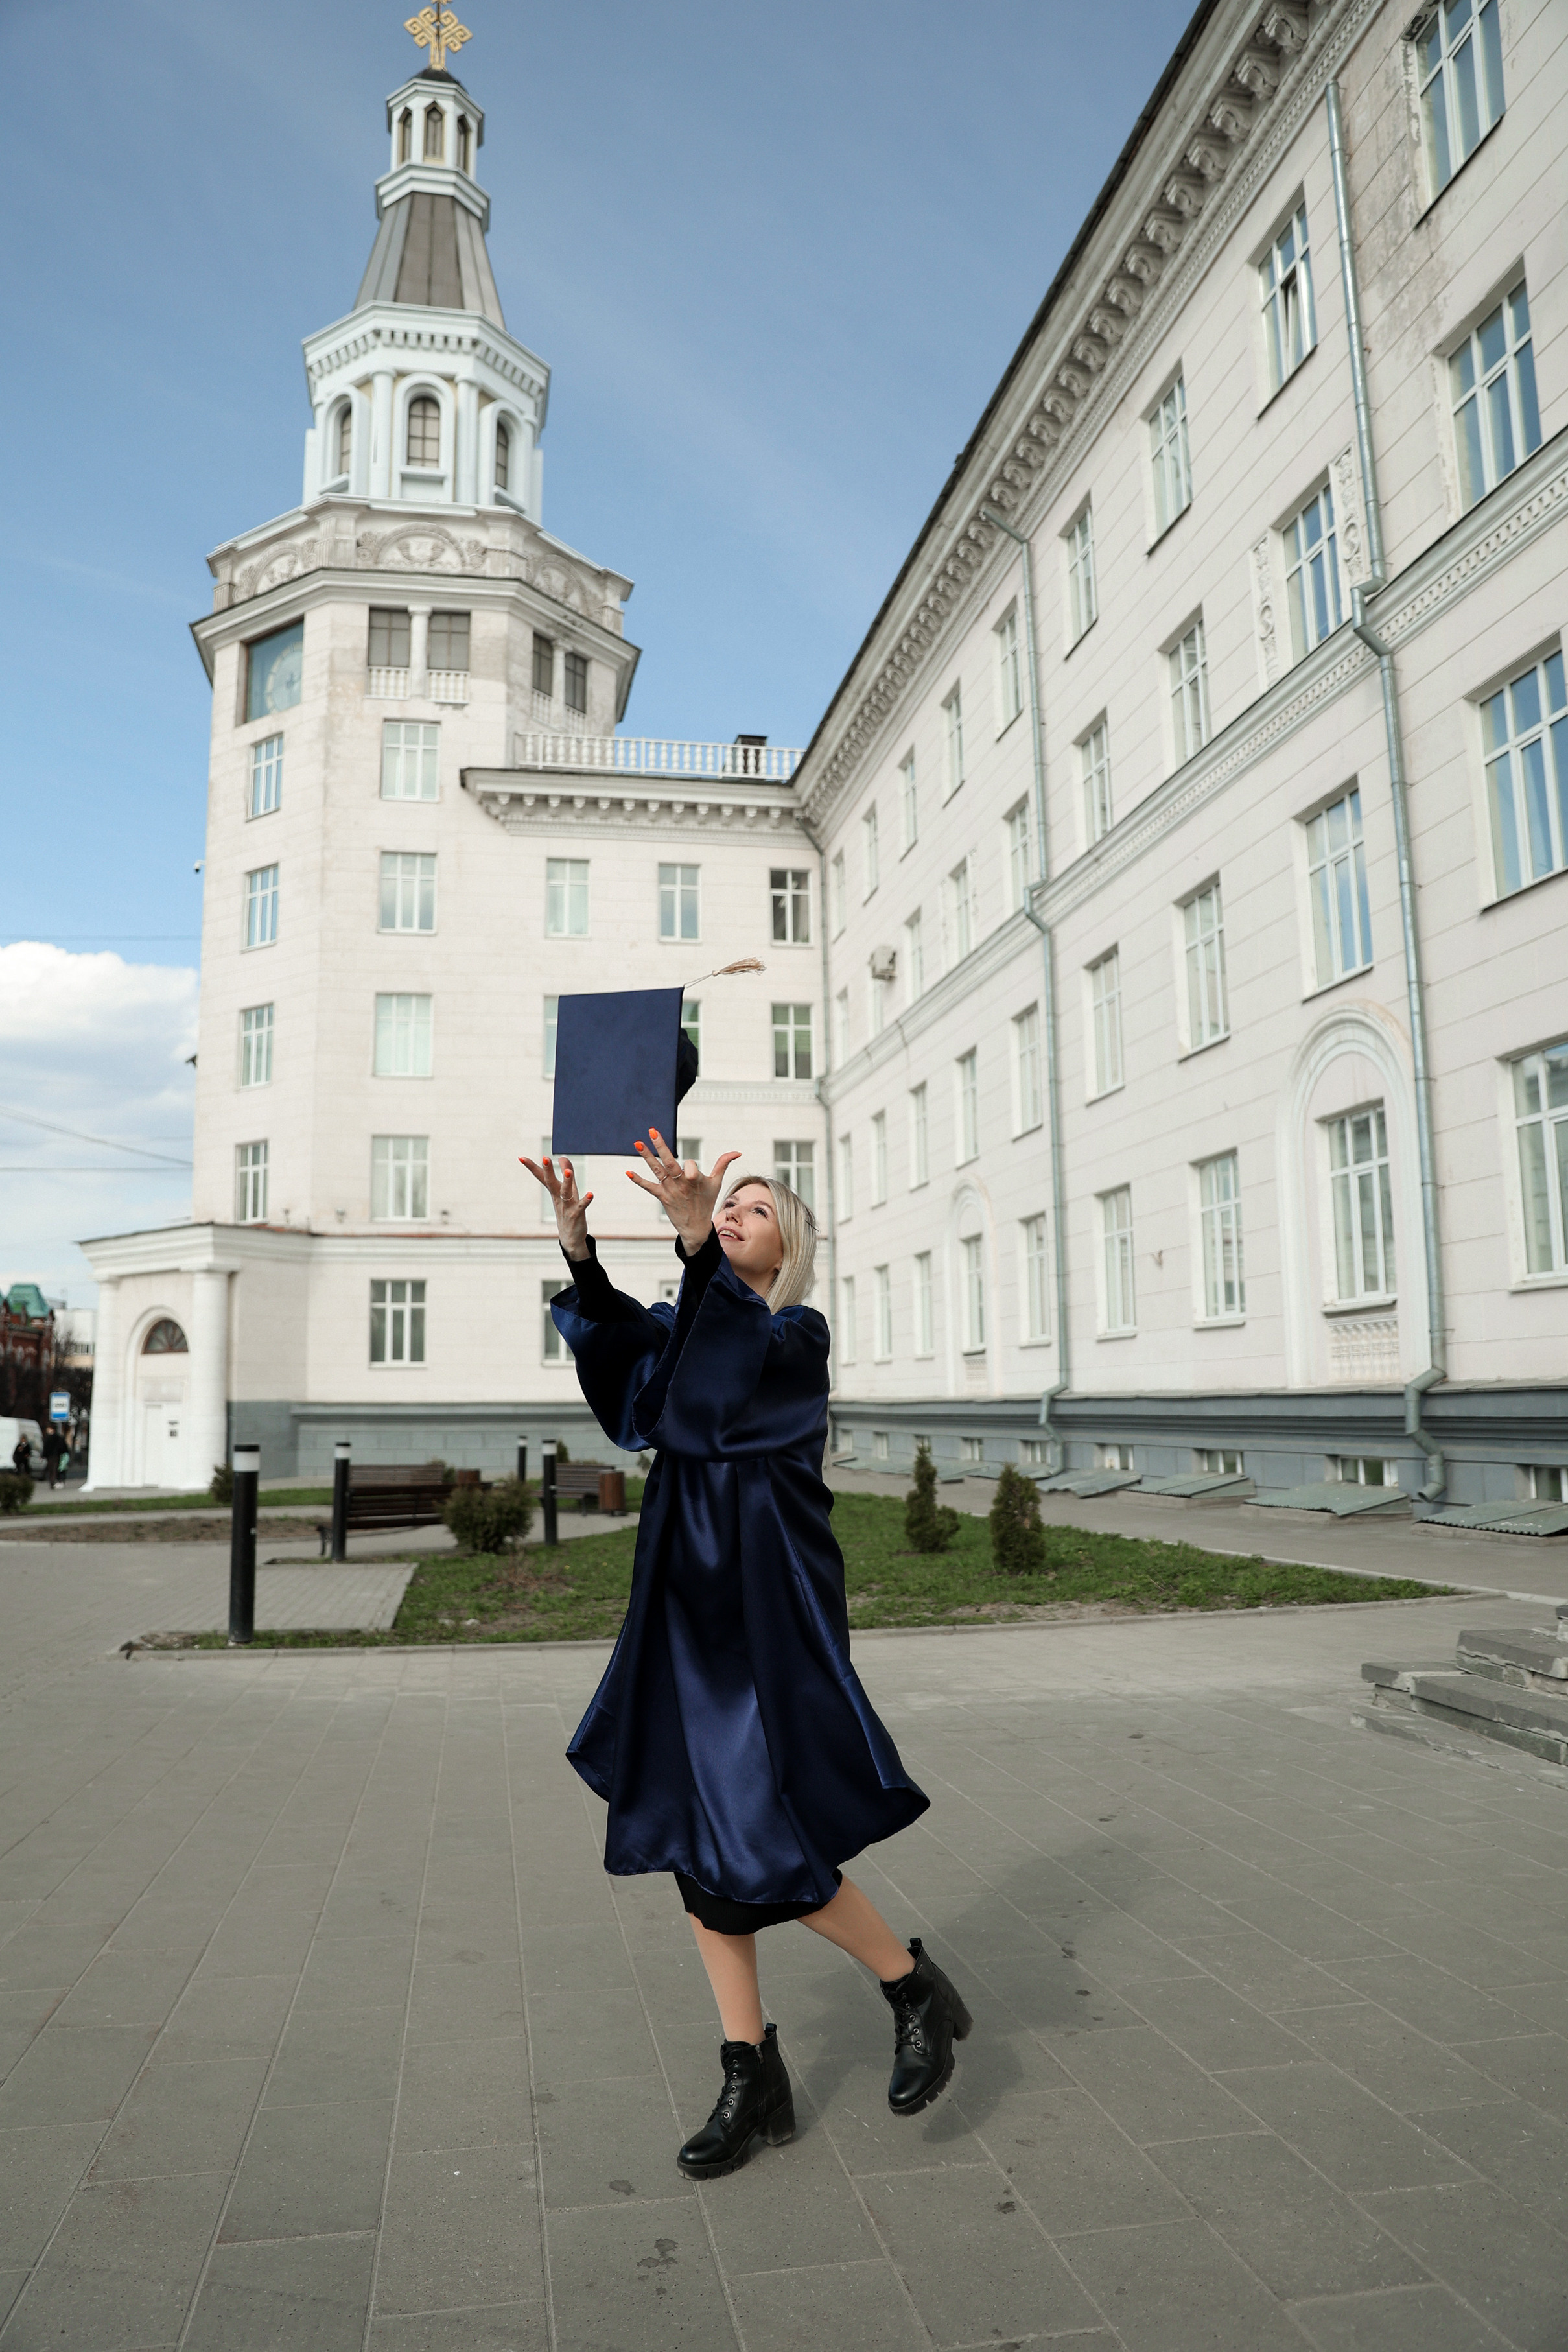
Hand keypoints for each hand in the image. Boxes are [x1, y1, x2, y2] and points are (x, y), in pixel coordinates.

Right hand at [519, 1152, 592, 1258]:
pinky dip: (585, 1200)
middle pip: (551, 1182)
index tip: (521, 1157)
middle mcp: (558, 1198)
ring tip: (568, 1172)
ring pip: (565, 1193)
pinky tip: (590, 1194)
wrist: (570, 1238)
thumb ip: (567, 1173)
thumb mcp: (569, 1190)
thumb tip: (563, 1157)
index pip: (542, 1177)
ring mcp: (566, 1207)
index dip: (532, 1167)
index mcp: (554, 1191)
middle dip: (548, 1170)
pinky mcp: (576, 1215)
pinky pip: (581, 1207)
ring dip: (566, 1182)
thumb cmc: (569, 1210)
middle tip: (544, 1158)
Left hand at [624, 1131, 739, 1254]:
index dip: (690, 1168)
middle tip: (652, 1131)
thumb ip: (723, 1164)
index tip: (692, 1175)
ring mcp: (670, 1190)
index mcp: (695, 1180)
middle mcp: (681, 1184)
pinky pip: (648, 1187)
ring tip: (637, 1143)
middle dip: (661, 1146)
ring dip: (647, 1156)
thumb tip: (737, 1152)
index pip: (689, 1165)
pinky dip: (638, 1180)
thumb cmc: (706, 1201)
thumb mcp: (716, 1183)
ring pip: (657, 1170)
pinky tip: (627, 1172)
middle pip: (670, 1162)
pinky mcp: (662, 1197)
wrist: (696, 1227)